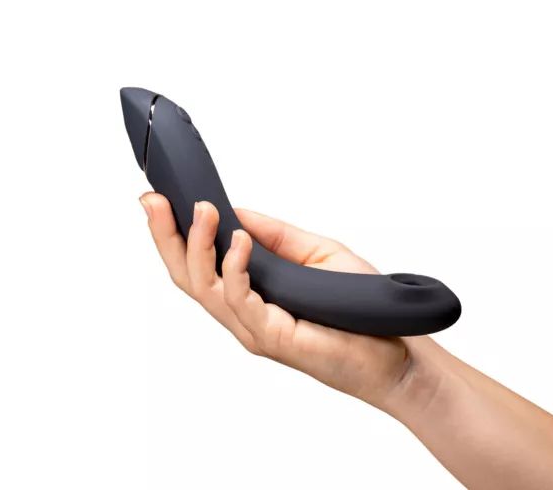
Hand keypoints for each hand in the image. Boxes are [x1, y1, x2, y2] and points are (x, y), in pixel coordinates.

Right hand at [139, 192, 429, 410]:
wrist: (398, 353)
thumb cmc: (360, 308)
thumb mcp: (314, 253)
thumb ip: (274, 236)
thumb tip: (236, 209)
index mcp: (247, 293)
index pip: (196, 263)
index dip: (172, 233)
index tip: (157, 198)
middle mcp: (242, 313)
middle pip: (186, 276)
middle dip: (165, 237)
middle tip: (154, 200)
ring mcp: (252, 328)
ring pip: (203, 288)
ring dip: (198, 245)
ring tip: (202, 210)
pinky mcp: (271, 338)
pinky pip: (240, 300)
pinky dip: (234, 268)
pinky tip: (239, 241)